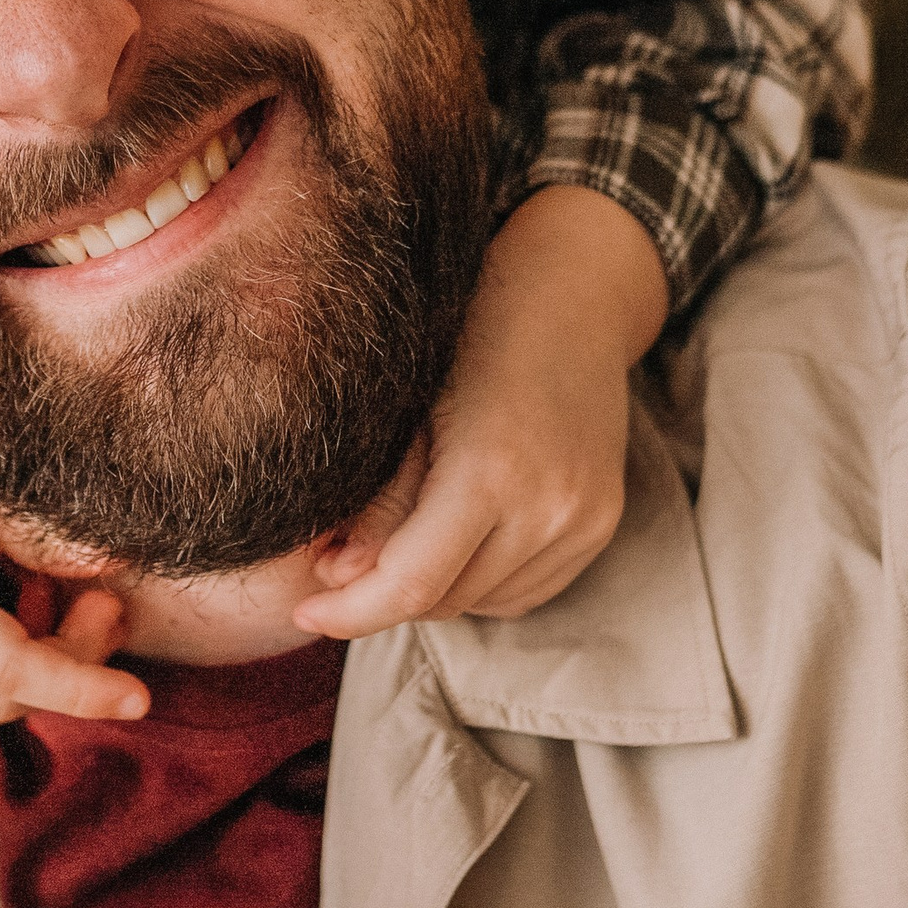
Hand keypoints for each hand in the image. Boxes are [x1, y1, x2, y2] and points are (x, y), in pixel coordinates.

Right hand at [0, 358, 148, 725]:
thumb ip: (34, 523)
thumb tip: (109, 566)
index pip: (10, 670)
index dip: (81, 686)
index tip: (139, 697)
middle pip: (0, 694)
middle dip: (66, 658)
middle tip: (105, 595)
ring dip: (33, 652)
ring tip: (53, 575)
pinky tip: (11, 579)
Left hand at [294, 184, 667, 635]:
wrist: (571, 293)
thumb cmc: (471, 332)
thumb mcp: (408, 404)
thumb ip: (378, 500)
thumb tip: (335, 577)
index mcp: (491, 469)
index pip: (411, 585)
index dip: (351, 613)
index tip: (306, 613)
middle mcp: (549, 505)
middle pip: (446, 600)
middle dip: (387, 593)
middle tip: (348, 553)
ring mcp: (584, 520)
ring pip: (484, 602)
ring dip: (436, 587)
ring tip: (410, 526)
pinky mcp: (601, 524)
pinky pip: (524, 588)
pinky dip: (482, 578)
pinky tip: (461, 531)